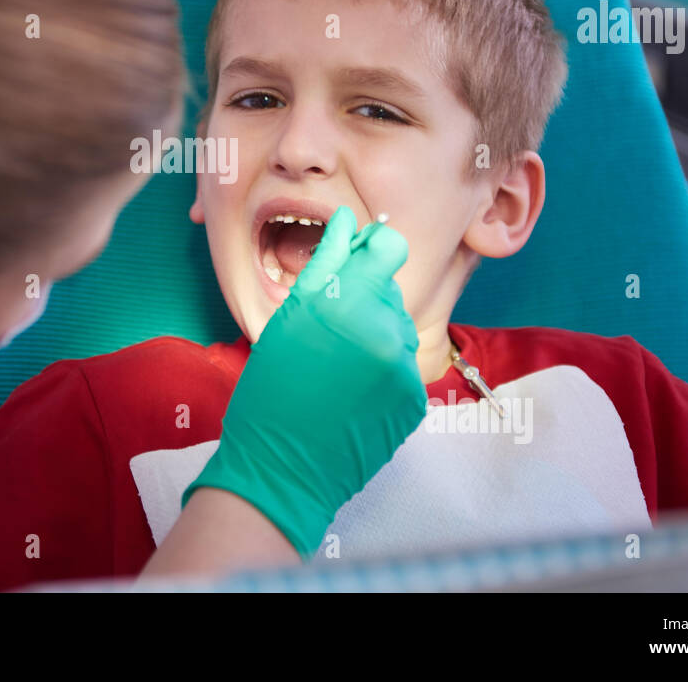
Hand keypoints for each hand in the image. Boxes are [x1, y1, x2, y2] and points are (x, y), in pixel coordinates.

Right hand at [182, 205, 426, 557]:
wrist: (283, 467)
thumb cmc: (271, 390)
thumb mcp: (288, 319)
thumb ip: (325, 265)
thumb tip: (349, 221)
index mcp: (350, 302)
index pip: (390, 246)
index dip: (372, 250)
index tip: (355, 262)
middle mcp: (386, 329)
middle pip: (388, 290)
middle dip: (364, 300)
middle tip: (328, 334)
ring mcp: (405, 366)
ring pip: (397, 327)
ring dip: (374, 336)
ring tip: (337, 367)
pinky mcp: (416, 398)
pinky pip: (403, 365)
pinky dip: (382, 372)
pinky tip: (352, 391)